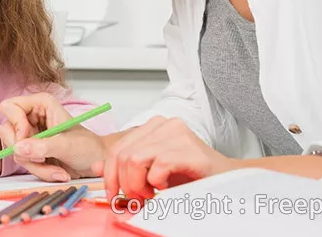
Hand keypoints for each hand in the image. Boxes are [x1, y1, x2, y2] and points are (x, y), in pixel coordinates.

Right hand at [0, 93, 105, 181]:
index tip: (26, 139)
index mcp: (41, 104)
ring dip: (35, 164)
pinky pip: (23, 162)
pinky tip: (56, 171)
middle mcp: (32, 117)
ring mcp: (30, 135)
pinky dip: (39, 170)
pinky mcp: (31, 151)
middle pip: (8, 130)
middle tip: (42, 158)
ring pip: (15, 150)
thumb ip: (43, 146)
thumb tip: (18, 148)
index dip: (15, 123)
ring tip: (56, 168)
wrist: (97, 163)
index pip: (10, 107)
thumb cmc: (88, 147)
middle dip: (25, 150)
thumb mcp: (67, 145)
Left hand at [94, 116, 238, 199]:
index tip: (113, 193)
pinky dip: (155, 182)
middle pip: (122, 154)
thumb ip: (125, 165)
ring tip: (151, 192)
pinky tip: (165, 187)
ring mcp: (176, 133)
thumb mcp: (151, 170)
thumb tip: (95, 166)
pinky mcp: (188, 148)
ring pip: (134, 159)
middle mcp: (163, 124)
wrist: (226, 180)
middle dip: (123, 182)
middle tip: (136, 197)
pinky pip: (157, 166)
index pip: (117, 148)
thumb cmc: (191, 176)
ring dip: (138, 184)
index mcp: (152, 127)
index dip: (109, 173)